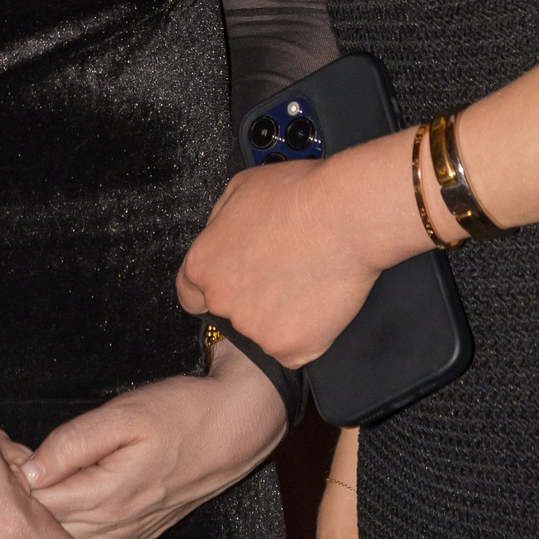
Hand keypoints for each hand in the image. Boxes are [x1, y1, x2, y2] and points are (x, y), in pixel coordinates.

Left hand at [19, 343, 287, 538]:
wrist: (236, 428)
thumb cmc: (180, 412)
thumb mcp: (124, 414)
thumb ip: (72, 444)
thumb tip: (28, 472)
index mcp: (109, 495)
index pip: (43, 508)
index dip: (15, 489)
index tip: (0, 467)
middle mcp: (118, 525)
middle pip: (54, 532)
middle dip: (27, 510)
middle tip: (8, 478)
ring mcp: (132, 534)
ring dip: (50, 523)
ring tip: (33, 489)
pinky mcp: (142, 533)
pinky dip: (75, 529)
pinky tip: (67, 504)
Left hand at [177, 146, 405, 367]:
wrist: (347, 216)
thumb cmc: (299, 196)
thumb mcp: (240, 189)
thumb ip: (220, 224)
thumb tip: (223, 237)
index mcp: (203, 265)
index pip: (191, 294)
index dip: (215, 287)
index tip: (235, 283)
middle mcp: (222, 302)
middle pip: (231, 313)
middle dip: (253, 299)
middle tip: (283, 274)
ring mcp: (255, 330)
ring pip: (264, 331)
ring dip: (281, 315)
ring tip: (308, 280)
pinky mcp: (289, 348)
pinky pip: (294, 347)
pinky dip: (308, 332)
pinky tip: (320, 300)